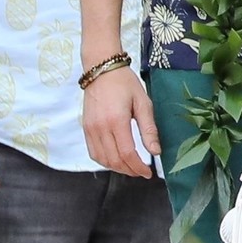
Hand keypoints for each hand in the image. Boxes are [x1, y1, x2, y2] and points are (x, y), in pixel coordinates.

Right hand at [82, 63, 160, 178]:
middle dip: (130, 171)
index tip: (148, 173)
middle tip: (141, 172)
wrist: (102, 69)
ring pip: (102, 160)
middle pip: (114, 160)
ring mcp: (90, 129)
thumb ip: (149, 129)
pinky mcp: (85, 128)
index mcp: (117, 121)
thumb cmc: (125, 83)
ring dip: (117, 168)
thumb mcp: (143, 103)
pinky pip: (93, 152)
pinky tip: (116, 160)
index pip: (128, 154)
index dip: (139, 167)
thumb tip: (156, 152)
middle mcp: (101, 127)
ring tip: (131, 168)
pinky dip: (105, 161)